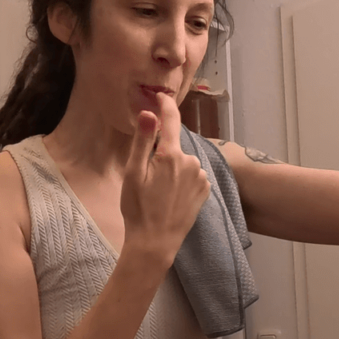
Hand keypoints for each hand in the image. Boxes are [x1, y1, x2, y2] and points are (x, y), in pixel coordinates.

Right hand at [121, 93, 209, 262]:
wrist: (155, 243)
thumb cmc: (138, 209)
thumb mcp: (133, 174)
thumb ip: (143, 141)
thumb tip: (149, 113)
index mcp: (171, 156)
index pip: (171, 120)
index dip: (166, 105)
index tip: (161, 96)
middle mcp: (191, 163)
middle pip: (174, 146)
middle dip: (162, 153)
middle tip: (146, 177)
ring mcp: (200, 177)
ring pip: (183, 162)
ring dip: (172, 168)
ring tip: (158, 191)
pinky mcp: (205, 191)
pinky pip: (192, 176)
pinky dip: (182, 180)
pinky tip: (171, 196)